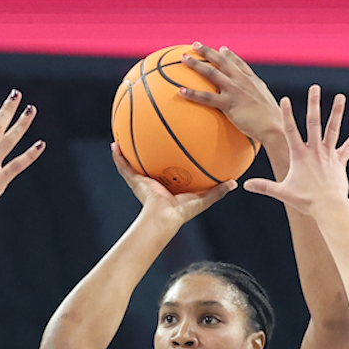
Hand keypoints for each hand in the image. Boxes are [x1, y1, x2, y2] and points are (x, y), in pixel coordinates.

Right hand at [111, 143, 234, 227]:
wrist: (164, 217)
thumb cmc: (182, 211)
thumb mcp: (203, 198)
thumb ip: (218, 190)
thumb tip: (234, 182)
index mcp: (170, 183)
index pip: (170, 166)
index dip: (170, 155)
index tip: (172, 141)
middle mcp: (155, 180)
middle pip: (150, 160)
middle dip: (148, 148)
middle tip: (148, 131)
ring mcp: (143, 180)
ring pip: (133, 162)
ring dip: (128, 150)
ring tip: (123, 132)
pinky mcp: (134, 181)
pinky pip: (124, 167)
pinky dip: (118, 157)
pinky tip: (114, 144)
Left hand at [177, 44, 286, 149]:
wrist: (275, 126)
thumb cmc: (275, 121)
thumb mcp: (268, 104)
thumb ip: (258, 100)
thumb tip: (255, 106)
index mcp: (253, 81)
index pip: (239, 63)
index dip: (229, 55)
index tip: (221, 49)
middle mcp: (242, 81)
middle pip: (222, 61)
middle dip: (208, 51)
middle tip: (195, 45)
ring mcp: (235, 90)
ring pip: (211, 73)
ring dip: (195, 64)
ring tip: (183, 58)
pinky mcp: (228, 103)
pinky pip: (206, 97)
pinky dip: (192, 93)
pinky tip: (180, 91)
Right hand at [241, 86, 348, 214]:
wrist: (328, 207)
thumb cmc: (306, 200)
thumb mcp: (282, 192)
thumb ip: (264, 186)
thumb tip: (245, 185)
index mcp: (299, 155)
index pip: (291, 130)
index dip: (287, 114)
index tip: (285, 99)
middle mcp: (314, 151)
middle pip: (313, 123)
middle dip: (314, 104)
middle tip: (315, 88)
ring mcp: (328, 155)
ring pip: (333, 129)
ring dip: (337, 112)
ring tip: (340, 97)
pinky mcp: (340, 162)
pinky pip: (348, 147)